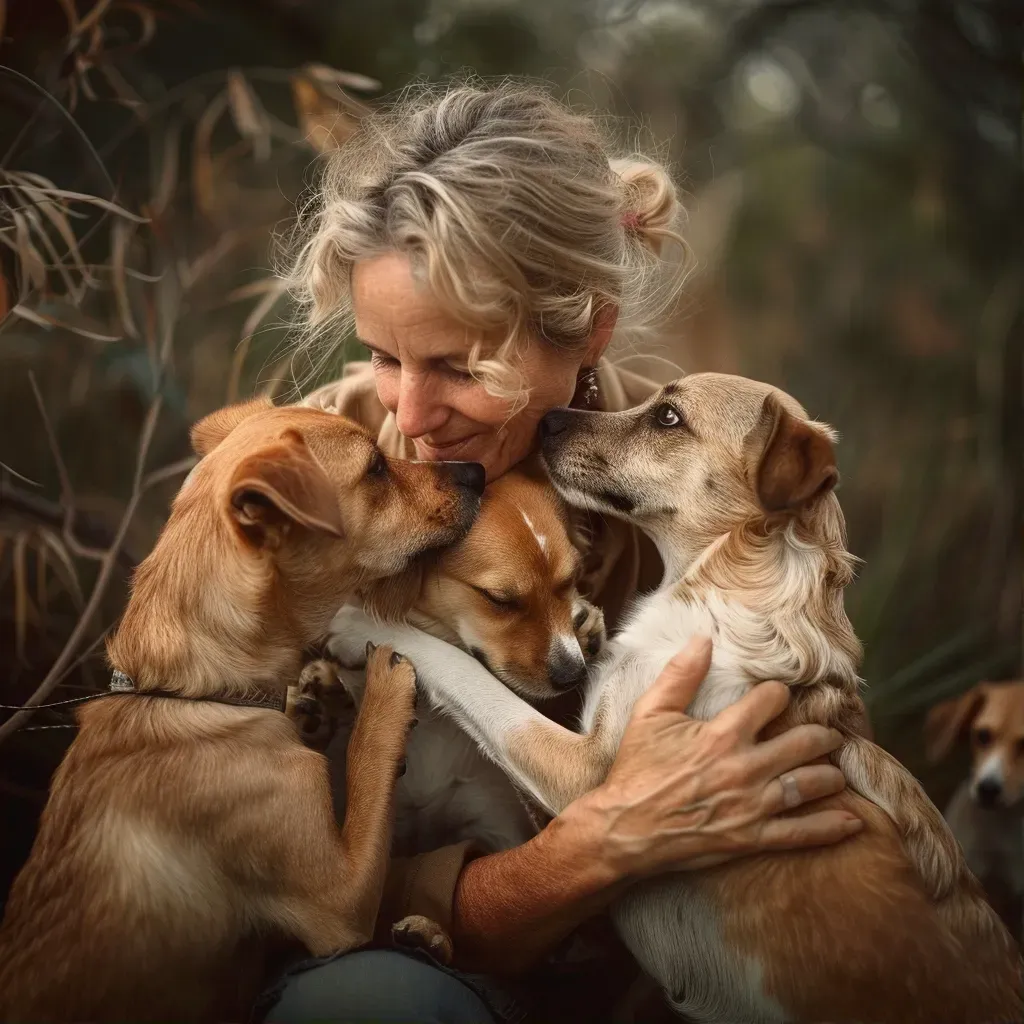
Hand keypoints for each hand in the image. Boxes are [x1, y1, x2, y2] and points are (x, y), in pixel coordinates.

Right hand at [562, 636, 861, 880]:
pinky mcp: (751, 838)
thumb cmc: (636, 769)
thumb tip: (702, 639)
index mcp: (723, 733)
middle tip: (830, 733)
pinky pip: (800, 833)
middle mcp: (744, 767)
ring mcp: (751, 805)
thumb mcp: (650, 713)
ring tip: (838, 770)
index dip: (778, 694)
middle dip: (821, 734)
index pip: (770, 701)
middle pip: (802, 742)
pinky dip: (829, 827)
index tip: (780, 696)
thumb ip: (680, 675)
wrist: (624, 828)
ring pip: (808, 785)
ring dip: (830, 775)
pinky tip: (851, 820)